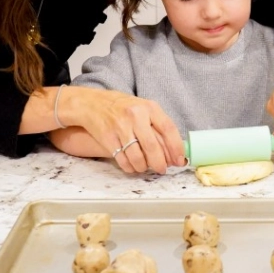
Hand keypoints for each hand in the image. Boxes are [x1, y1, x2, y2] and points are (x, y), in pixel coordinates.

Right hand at [58, 86, 185, 173]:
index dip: (176, 147)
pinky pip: (122, 159)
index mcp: (150, 107)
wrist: (93, 103)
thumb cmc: (124, 108)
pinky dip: (130, 167)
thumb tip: (175, 149)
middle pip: (152, 146)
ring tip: (146, 167)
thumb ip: (159, 125)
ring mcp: (121, 127)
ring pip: (137, 156)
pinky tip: (133, 166)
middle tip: (163, 169)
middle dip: (160, 162)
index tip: (180, 160)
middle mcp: (136, 116)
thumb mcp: (144, 108)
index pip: (168, 128)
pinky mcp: (108, 138)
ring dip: (144, 167)